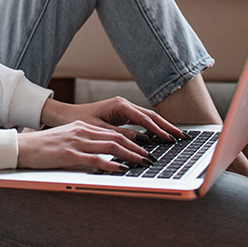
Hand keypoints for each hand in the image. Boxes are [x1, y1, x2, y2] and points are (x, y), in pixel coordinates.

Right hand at [16, 121, 154, 172]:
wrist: (21, 147)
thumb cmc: (41, 148)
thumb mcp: (66, 141)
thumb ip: (83, 144)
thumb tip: (101, 155)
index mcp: (82, 127)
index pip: (112, 132)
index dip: (132, 140)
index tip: (144, 149)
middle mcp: (82, 131)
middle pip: (116, 138)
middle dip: (137, 148)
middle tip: (151, 157)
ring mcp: (76, 142)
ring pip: (110, 146)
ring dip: (130, 155)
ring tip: (143, 162)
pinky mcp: (69, 155)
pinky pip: (94, 159)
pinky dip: (110, 164)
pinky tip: (121, 169)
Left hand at [41, 96, 187, 143]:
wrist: (65, 115)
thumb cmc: (78, 121)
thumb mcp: (100, 130)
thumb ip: (120, 135)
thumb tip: (141, 142)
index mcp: (119, 105)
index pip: (145, 119)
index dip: (159, 130)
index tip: (170, 139)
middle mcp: (124, 104)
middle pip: (151, 116)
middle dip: (167, 126)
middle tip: (182, 137)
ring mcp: (124, 109)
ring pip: (148, 118)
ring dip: (162, 127)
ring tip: (177, 137)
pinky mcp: (122, 115)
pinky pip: (142, 122)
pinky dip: (153, 128)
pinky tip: (161, 136)